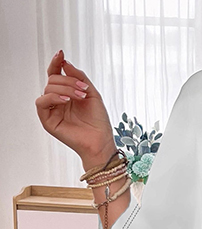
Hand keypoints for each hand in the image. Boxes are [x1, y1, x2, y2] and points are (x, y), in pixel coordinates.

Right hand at [35, 49, 114, 163]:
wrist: (101, 142)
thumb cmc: (98, 122)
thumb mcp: (92, 93)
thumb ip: (79, 77)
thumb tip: (65, 63)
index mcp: (67, 93)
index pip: (56, 74)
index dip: (56, 62)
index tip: (61, 54)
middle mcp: (58, 100)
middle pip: (53, 79)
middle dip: (68, 80)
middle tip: (83, 89)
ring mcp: (52, 110)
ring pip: (49, 88)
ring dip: (65, 88)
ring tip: (80, 96)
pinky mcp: (47, 120)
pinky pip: (41, 102)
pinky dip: (53, 97)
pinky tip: (66, 100)